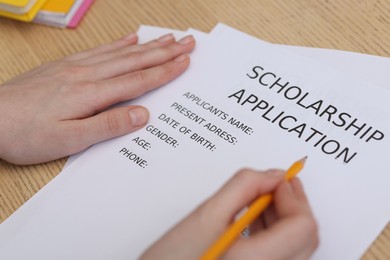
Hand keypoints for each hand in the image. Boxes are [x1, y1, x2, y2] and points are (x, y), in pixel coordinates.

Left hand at [0, 33, 194, 164]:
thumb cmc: (25, 133)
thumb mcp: (68, 140)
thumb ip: (107, 126)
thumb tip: (141, 115)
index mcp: (91, 93)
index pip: (137, 80)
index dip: (164, 71)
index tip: (184, 62)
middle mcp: (86, 74)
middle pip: (134, 60)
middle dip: (164, 52)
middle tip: (187, 41)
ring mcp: (74, 67)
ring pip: (119, 52)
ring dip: (146, 45)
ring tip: (166, 38)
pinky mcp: (64, 66)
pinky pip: (98, 50)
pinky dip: (117, 43)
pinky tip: (128, 39)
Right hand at [141, 169, 317, 259]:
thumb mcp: (206, 215)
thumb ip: (243, 186)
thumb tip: (271, 176)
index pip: (301, 226)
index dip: (293, 197)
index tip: (279, 181)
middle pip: (305, 237)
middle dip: (294, 204)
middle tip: (280, 183)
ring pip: (296, 247)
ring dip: (286, 217)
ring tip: (266, 196)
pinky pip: (283, 255)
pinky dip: (277, 232)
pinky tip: (258, 218)